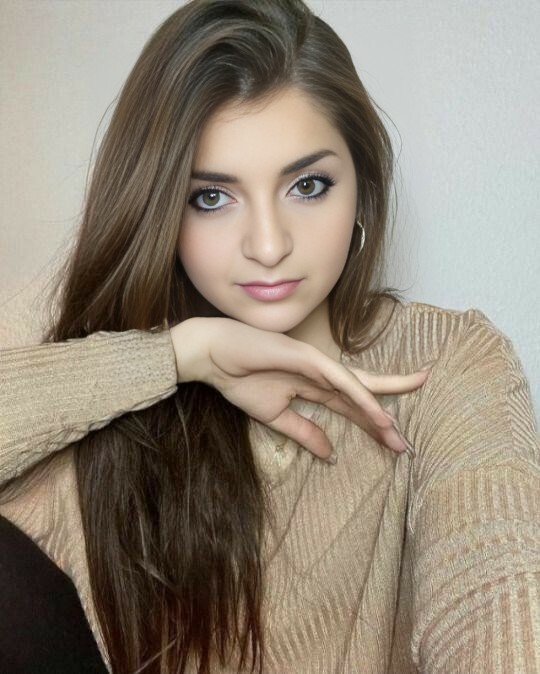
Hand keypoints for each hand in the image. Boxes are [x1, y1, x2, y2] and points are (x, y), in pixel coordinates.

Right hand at [170, 317, 427, 460]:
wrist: (213, 356)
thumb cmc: (240, 379)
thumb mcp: (277, 417)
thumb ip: (305, 433)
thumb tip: (330, 455)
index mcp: (315, 387)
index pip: (351, 407)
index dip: (371, 425)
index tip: (391, 446)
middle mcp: (322, 375)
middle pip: (363, 395)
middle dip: (384, 418)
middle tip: (404, 445)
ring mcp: (317, 364)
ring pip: (358, 387)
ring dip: (379, 411)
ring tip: (398, 436)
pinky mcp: (309, 358)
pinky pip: (341, 381)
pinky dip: (361, 397)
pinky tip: (378, 415)